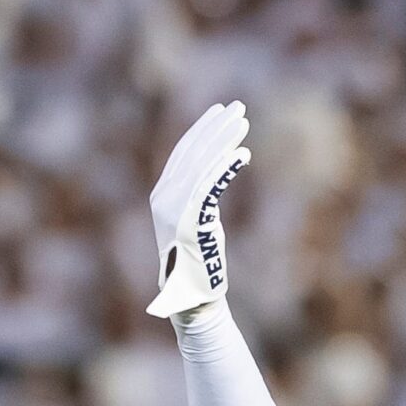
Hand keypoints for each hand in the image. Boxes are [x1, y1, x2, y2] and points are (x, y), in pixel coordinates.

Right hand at [146, 101, 249, 318]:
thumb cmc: (200, 263)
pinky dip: (226, 168)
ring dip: (224, 139)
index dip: (202, 129)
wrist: (191, 298)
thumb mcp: (199, 220)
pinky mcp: (189, 221)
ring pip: (202, 164)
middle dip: (217, 126)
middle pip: (193, 151)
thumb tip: (219, 166)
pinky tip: (243, 155)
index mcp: (161, 195)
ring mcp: (174, 209)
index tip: (221, 112)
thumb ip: (202, 193)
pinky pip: (210, 186)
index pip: (183, 152)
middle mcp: (163, 198)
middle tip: (239, 107)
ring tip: (244, 122)